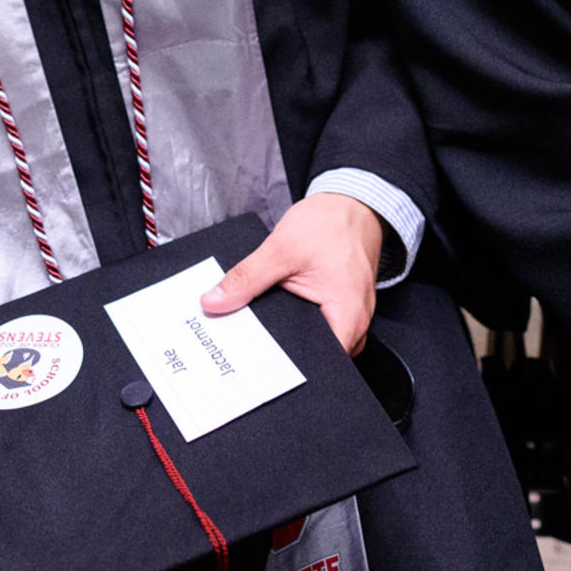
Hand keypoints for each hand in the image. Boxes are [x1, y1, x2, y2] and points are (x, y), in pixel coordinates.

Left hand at [197, 193, 384, 354]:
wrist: (350, 202)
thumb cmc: (329, 223)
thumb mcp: (281, 249)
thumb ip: (247, 278)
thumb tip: (215, 302)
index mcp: (348, 316)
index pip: (321, 363)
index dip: (290, 368)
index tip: (258, 364)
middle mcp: (355, 322)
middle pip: (318, 356)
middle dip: (285, 355)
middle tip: (250, 346)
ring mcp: (351, 315)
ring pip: (318, 341)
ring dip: (292, 338)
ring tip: (261, 330)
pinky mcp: (341, 305)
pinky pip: (320, 325)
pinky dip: (300, 322)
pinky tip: (278, 312)